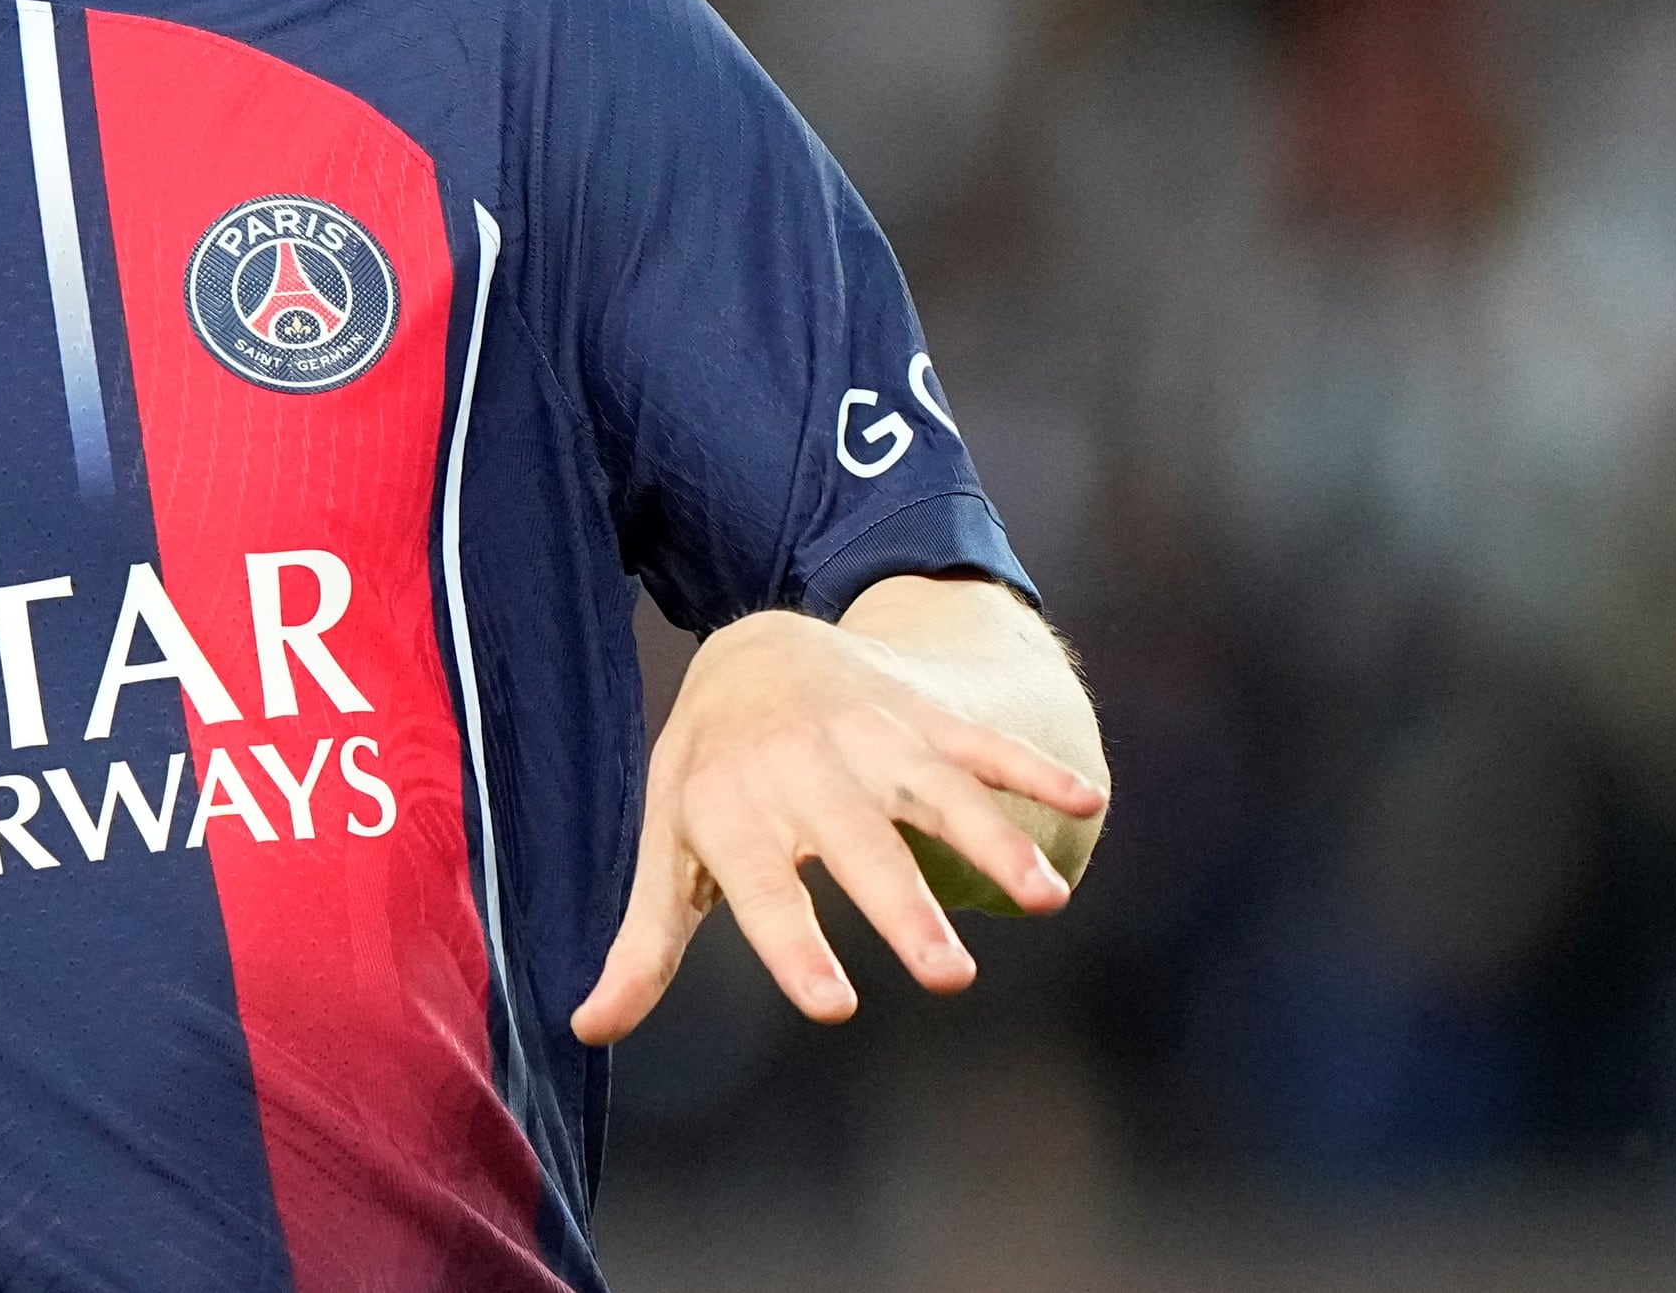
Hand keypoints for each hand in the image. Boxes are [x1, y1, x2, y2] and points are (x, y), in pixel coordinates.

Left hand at [572, 605, 1106, 1044]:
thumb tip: (588, 1029)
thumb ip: (643, 942)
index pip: (764, 887)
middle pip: (859, 844)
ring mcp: (871, 737)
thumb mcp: (666, 844)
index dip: (795, 943)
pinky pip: (983, 741)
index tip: (835, 1007)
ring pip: (936, 790)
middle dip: (903, 906)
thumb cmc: (710, 774)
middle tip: (949, 976)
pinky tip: (1088, 800)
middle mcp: (803, 769)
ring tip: (1045, 900)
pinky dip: (1034, 767)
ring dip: (992, 837)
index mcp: (731, 809)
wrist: (756, 647)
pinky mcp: (925, 716)